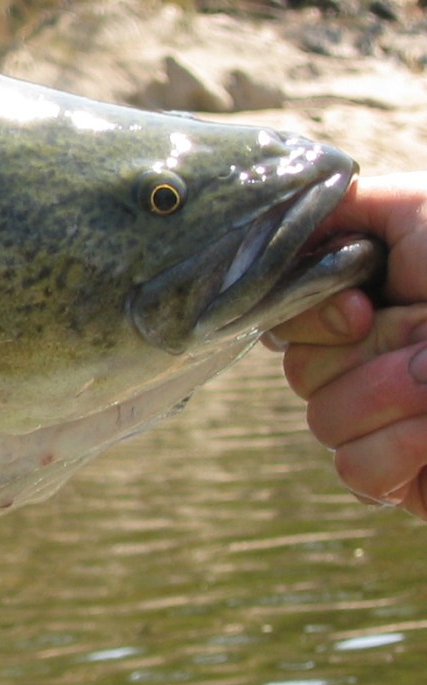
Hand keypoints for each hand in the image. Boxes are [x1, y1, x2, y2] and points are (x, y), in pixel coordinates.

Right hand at [273, 173, 426, 516]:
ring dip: (395, 396)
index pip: (280, 316)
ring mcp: (386, 421)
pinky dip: (401, 450)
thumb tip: (272, 232)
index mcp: (369, 297)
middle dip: (370, 353)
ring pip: (322, 422)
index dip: (311, 316)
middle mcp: (369, 357)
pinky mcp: (406, 477)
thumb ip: (339, 207)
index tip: (363, 306)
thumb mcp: (418, 209)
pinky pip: (356, 472)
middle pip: (299, 372)